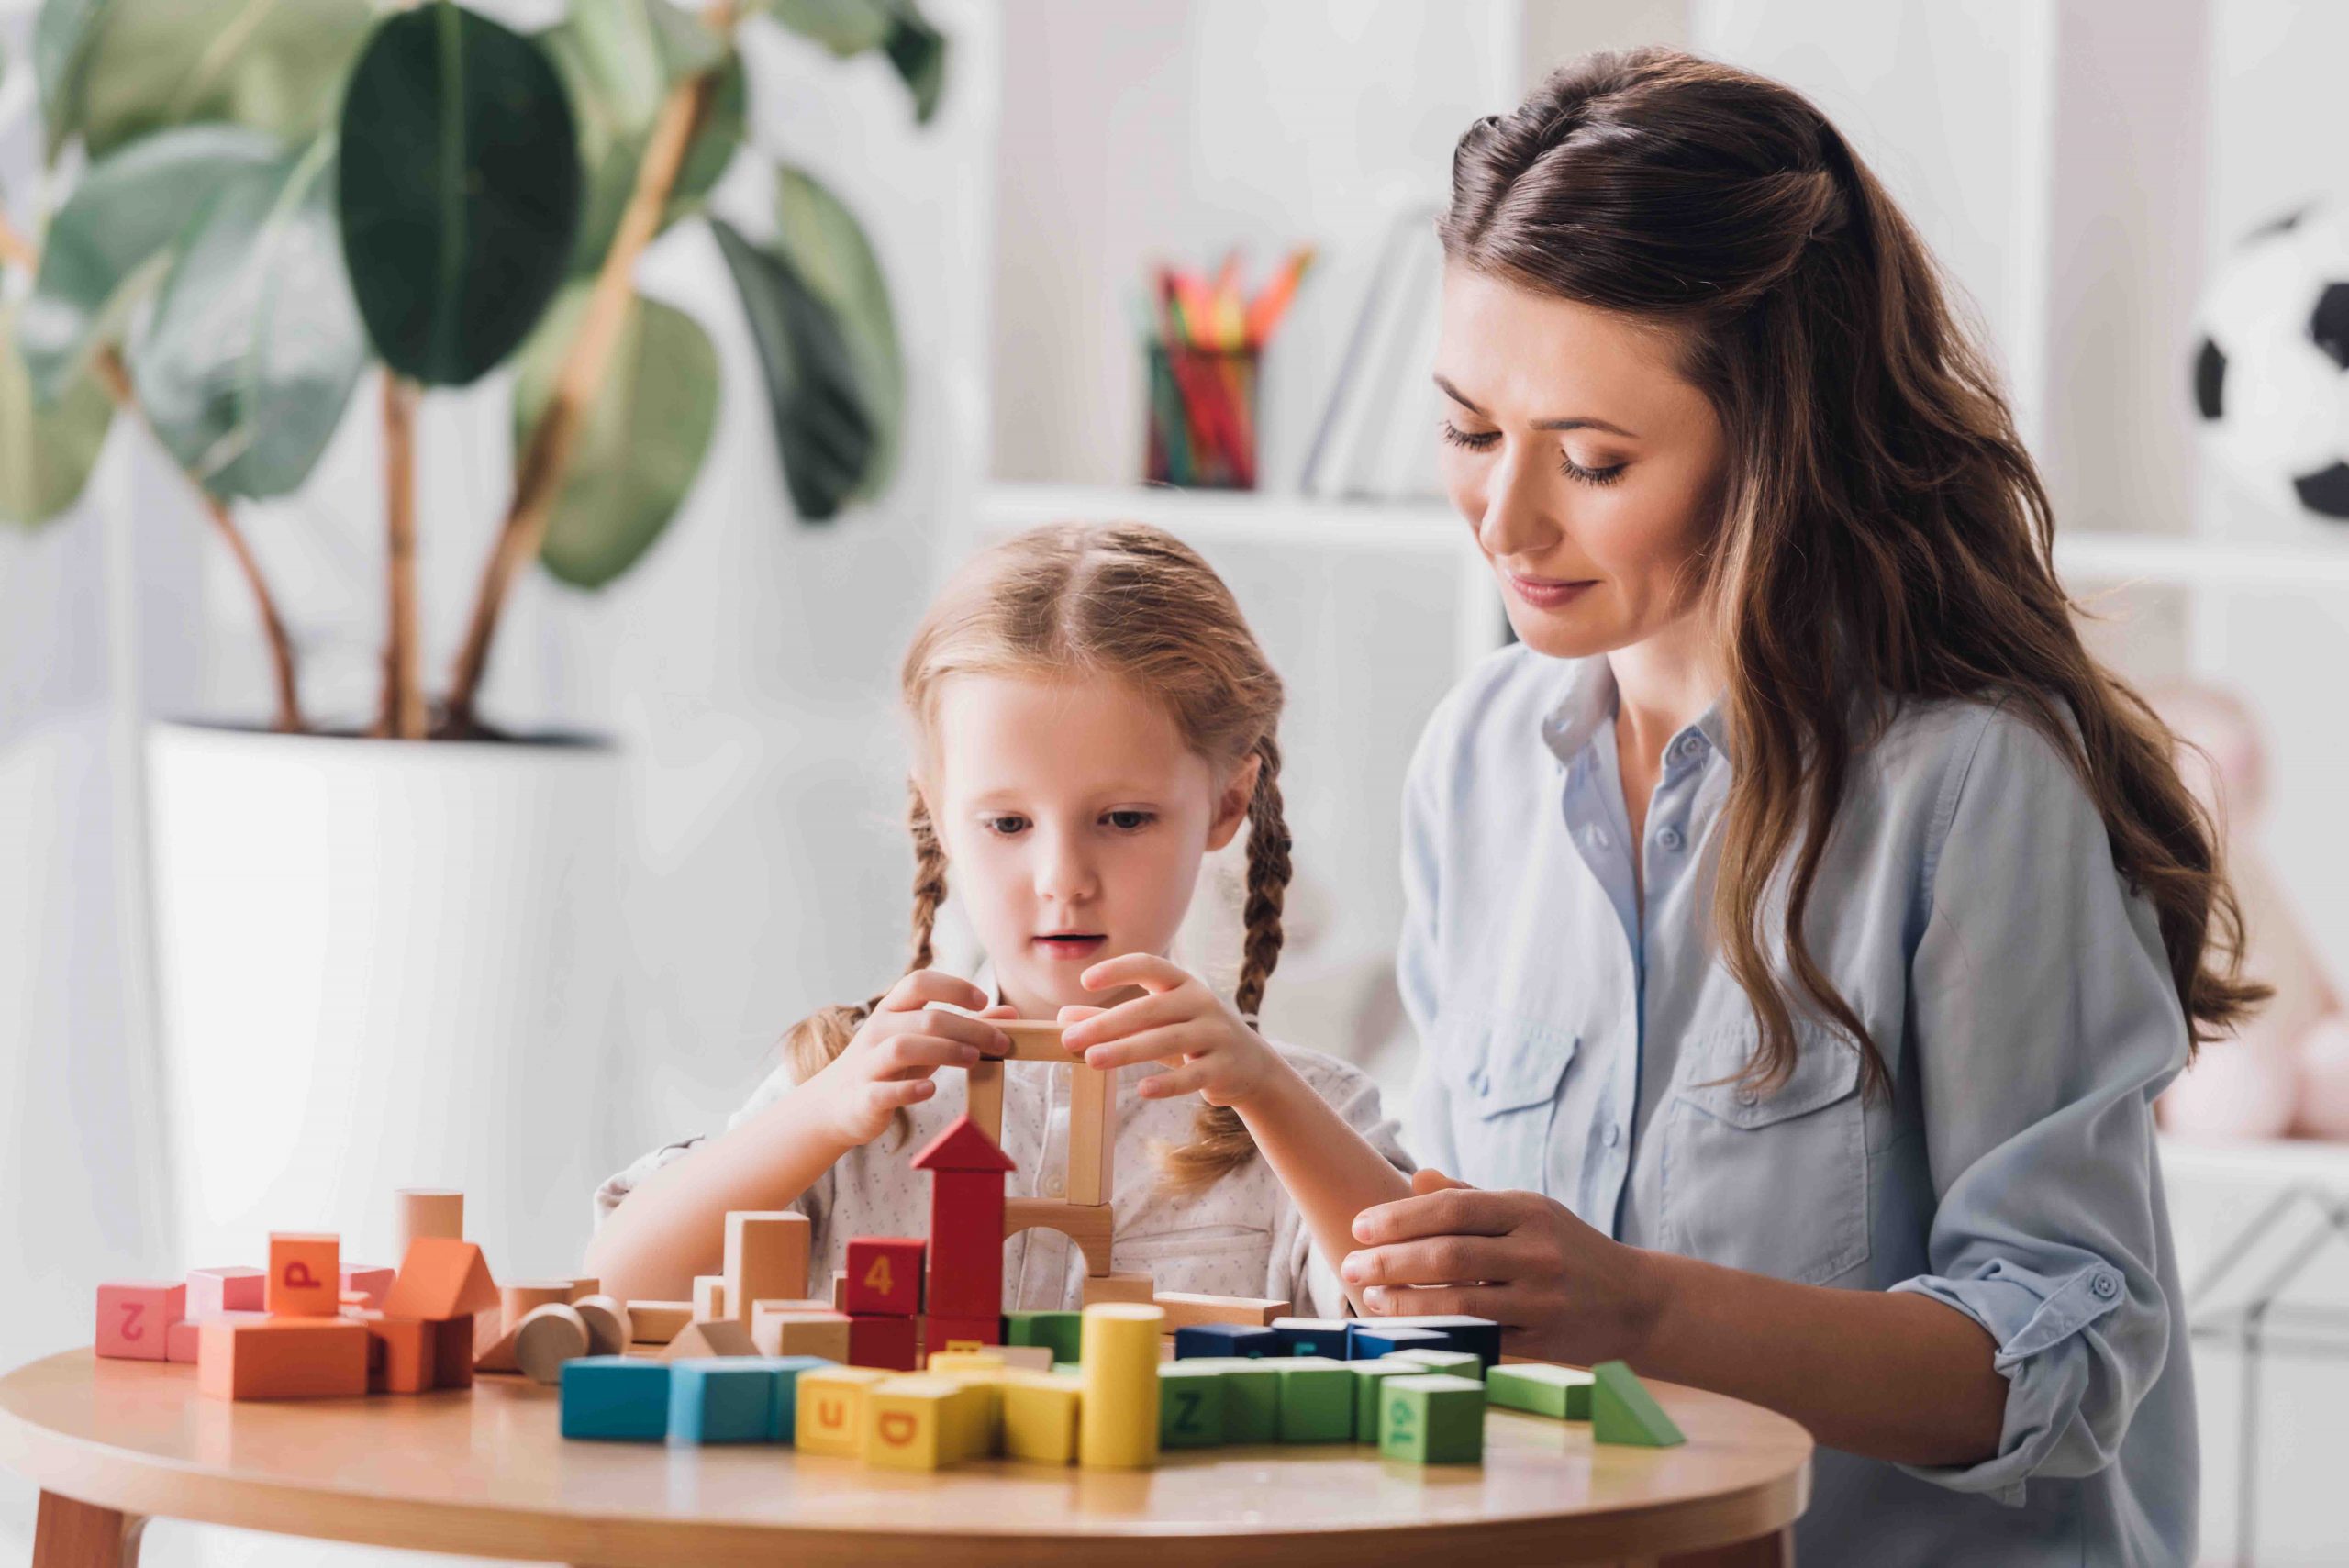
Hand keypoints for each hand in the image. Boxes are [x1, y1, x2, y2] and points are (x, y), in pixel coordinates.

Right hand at [810, 971, 1008, 1145]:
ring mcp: (868, 1064)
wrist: (837, 1103)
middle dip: (968, 1027)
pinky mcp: (864, 1097)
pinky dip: (909, 1090)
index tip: (983, 1000)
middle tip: (1000, 1042)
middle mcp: (878, 1031)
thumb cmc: (891, 1066)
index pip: (919, 982)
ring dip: (944, 1051)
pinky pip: (884, 1090)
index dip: (953, 987)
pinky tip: (931, 1091)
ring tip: (973, 1059)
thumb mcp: (926, 1041)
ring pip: (903, 1047)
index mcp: (892, 1010)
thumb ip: (966, 1026)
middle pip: (925, 1018)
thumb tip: (1010, 1013)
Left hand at [1057, 954, 1283, 1106]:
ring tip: (1092, 1060)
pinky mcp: (1224, 1067)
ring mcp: (1215, 1034)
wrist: (1251, 1066)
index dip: (1119, 969)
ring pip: (1167, 1040)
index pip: (1150, 965)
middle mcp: (1201, 1002)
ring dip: (1127, 1050)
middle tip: (1071, 1039)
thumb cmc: (1192, 1038)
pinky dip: (1168, 1084)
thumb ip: (1113, 1019)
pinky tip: (1143, 1089)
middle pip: (1150, 1009)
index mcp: (1183, 984)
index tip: (1085, 982)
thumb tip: (1064, 1018)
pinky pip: (1193, 1075)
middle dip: (1108, 1023)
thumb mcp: (1156, 1024)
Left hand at [1342, 1171, 1662, 1363]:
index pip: (1452, 1209)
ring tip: (1369, 1297)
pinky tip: (1407, 1329)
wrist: (1637, 1301)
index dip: (1399, 1218)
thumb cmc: (1568, 1249)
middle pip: (1449, 1254)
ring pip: (1461, 1301)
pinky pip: (1481, 1339)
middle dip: (1392, 1260)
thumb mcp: (1529, 1212)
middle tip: (1349, 1265)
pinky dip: (1439, 1334)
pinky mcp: (1544, 1341)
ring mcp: (1542, 1299)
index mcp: (1528, 1210)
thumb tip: (1415, 1177)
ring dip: (1407, 1301)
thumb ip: (1472, 1197)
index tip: (1359, 1228)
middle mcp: (1537, 1251)